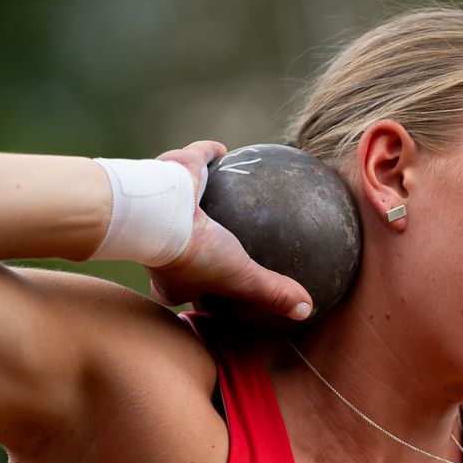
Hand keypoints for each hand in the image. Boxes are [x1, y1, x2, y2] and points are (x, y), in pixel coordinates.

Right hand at [144, 140, 313, 319]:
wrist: (156, 209)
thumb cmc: (194, 253)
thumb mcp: (241, 279)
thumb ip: (271, 292)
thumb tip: (305, 311)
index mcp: (169, 276)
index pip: (178, 292)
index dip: (192, 294)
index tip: (207, 293)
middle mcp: (159, 242)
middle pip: (179, 247)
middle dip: (194, 246)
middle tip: (215, 246)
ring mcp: (163, 205)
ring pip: (185, 204)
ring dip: (202, 200)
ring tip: (225, 198)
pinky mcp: (171, 170)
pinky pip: (196, 159)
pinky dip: (209, 155)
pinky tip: (228, 152)